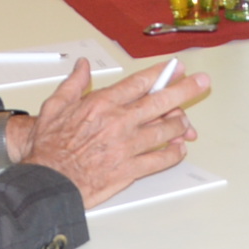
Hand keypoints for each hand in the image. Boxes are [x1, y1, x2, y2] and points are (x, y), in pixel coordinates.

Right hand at [6, 60, 208, 206]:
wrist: (48, 182)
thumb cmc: (48, 147)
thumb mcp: (54, 107)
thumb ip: (73, 84)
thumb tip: (82, 66)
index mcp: (102, 104)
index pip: (140, 83)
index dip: (162, 73)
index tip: (176, 68)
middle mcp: (119, 122)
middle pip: (161, 102)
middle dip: (185, 90)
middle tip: (201, 82)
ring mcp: (126, 146)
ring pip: (164, 131)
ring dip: (180, 125)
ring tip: (187, 123)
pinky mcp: (129, 169)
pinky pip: (159, 160)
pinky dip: (172, 154)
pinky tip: (178, 150)